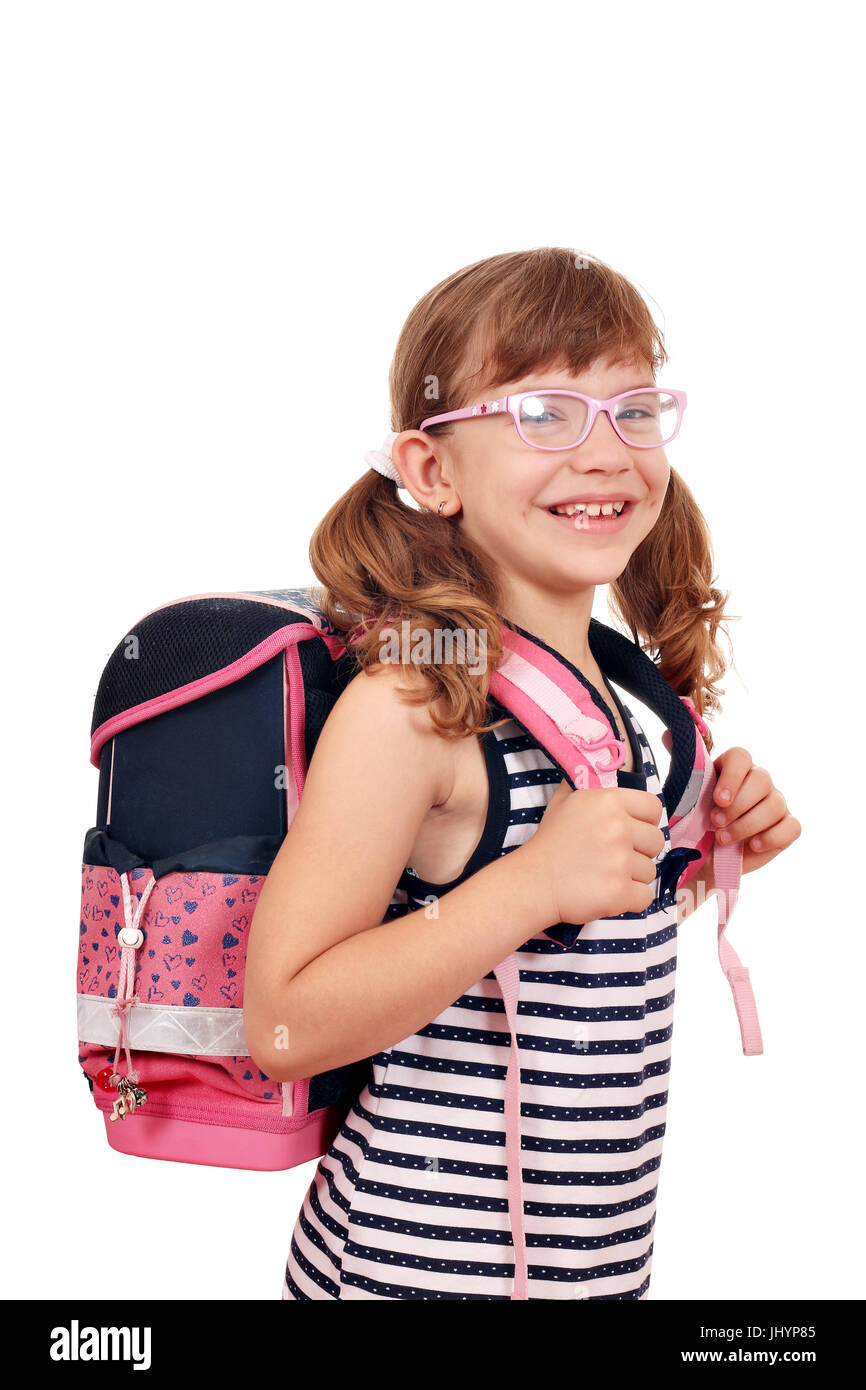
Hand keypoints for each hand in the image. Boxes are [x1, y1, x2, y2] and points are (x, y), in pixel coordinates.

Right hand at [521, 781, 666, 925]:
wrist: (532, 882)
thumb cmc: (550, 842)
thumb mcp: (564, 801)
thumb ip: (587, 783)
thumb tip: (600, 766)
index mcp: (608, 801)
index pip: (653, 808)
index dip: (645, 821)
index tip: (630, 831)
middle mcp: (618, 828)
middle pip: (656, 841)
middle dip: (640, 851)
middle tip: (613, 857)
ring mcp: (620, 862)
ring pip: (650, 871)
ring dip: (631, 877)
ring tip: (604, 875)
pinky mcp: (620, 892)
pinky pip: (645, 897)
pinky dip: (629, 899)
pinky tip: (608, 893)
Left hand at [664, 730, 801, 875]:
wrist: (703, 858)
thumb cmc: (696, 823)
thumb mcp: (686, 796)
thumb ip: (684, 766)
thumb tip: (668, 734)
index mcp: (733, 768)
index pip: (741, 756)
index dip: (732, 776)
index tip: (717, 799)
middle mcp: (758, 782)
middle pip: (761, 779)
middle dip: (737, 805)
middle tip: (714, 822)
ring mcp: (775, 803)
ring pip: (775, 804)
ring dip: (748, 824)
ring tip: (723, 838)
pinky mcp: (786, 827)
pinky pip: (791, 827)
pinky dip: (772, 836)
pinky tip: (752, 845)